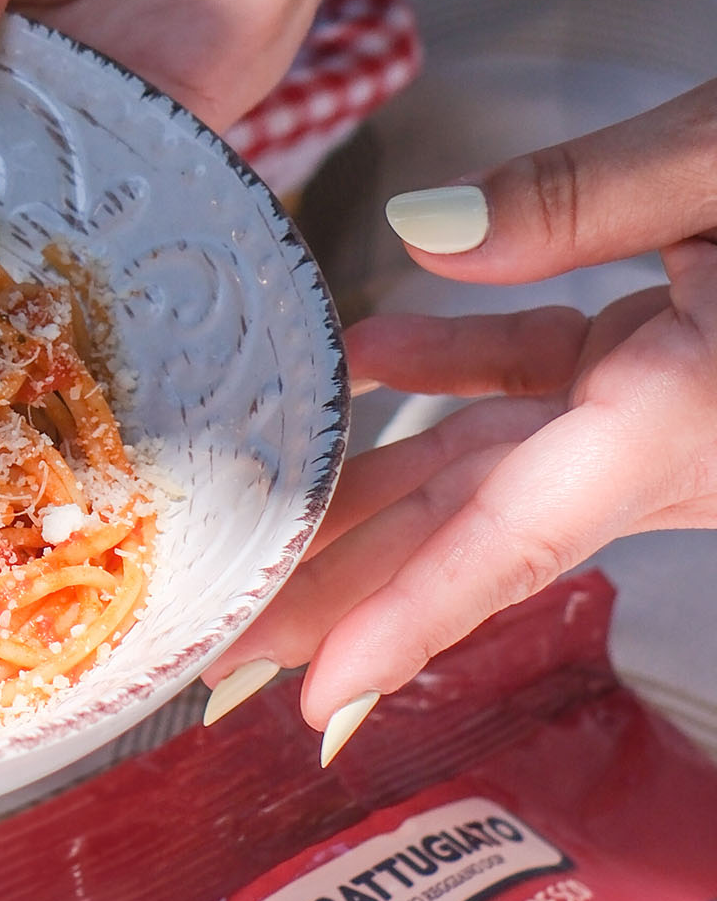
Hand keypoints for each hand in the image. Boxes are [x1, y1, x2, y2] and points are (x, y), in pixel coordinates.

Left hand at [200, 77, 716, 761]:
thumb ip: (577, 198)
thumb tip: (418, 226)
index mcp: (677, 416)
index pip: (505, 542)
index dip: (404, 627)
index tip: (316, 701)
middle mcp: (662, 435)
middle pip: (463, 527)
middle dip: (345, 588)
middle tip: (229, 642)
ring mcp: (663, 405)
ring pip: (488, 458)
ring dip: (371, 485)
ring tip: (257, 520)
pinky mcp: (669, 356)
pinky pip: (544, 380)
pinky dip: (457, 364)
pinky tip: (370, 349)